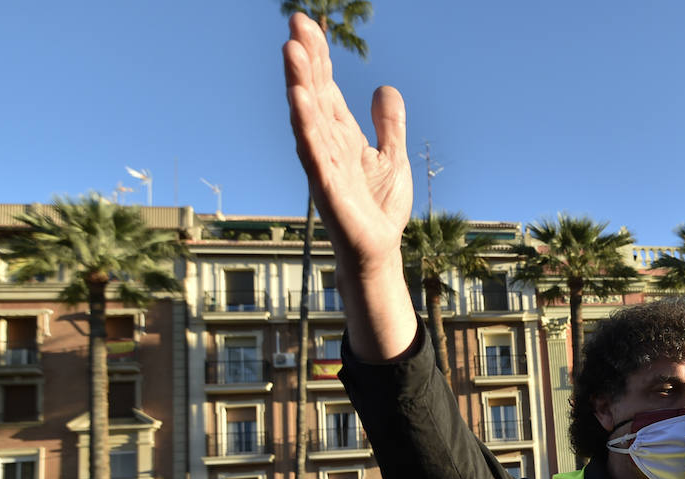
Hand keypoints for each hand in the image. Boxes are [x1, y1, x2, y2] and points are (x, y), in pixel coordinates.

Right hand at [282, 12, 411, 275]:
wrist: (378, 250)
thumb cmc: (378, 207)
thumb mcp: (392, 156)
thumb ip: (388, 123)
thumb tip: (384, 87)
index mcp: (340, 134)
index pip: (325, 87)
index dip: (318, 56)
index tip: (306, 23)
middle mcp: (326, 144)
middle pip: (313, 93)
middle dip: (305, 59)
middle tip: (296, 21)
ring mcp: (323, 164)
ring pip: (307, 117)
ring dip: (299, 84)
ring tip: (292, 50)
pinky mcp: (326, 186)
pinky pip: (312, 151)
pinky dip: (306, 125)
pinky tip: (300, 99)